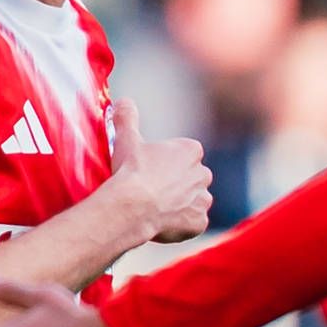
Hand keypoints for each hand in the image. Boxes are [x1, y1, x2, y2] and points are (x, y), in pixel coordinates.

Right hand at [105, 98, 210, 245]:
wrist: (132, 206)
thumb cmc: (131, 171)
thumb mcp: (126, 139)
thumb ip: (126, 117)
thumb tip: (123, 102)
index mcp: (191, 150)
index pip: (185, 155)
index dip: (167, 163)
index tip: (152, 170)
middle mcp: (203, 174)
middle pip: (193, 178)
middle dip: (178, 184)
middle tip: (154, 191)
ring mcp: (203, 200)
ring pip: (195, 201)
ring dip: (182, 204)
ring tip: (158, 209)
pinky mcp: (199, 222)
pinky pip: (193, 223)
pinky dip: (182, 225)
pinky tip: (164, 223)